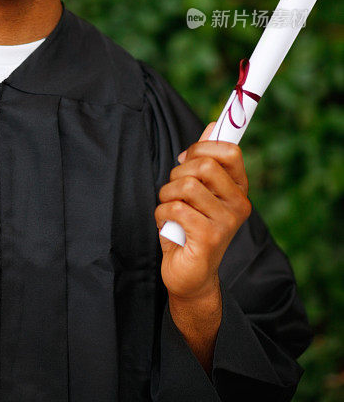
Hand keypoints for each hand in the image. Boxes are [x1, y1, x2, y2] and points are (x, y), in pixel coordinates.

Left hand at [155, 122, 251, 300]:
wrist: (190, 276)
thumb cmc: (191, 228)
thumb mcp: (199, 191)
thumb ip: (206, 159)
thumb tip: (213, 125)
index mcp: (238, 189)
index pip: (230, 150)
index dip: (201, 147)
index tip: (185, 159)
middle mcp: (239, 204)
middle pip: (204, 165)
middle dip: (177, 173)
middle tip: (174, 190)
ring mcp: (226, 222)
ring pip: (186, 186)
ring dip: (166, 195)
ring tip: (170, 210)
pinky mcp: (209, 238)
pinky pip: (176, 208)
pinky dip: (162, 214)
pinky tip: (169, 226)